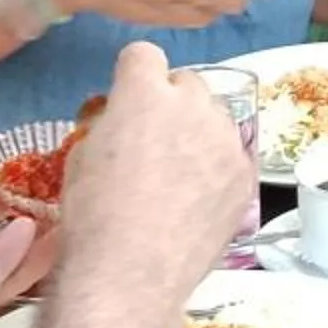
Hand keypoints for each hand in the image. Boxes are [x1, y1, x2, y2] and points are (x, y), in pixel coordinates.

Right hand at [58, 42, 256, 294]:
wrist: (131, 272)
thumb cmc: (93, 215)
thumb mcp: (82, 156)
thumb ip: (111, 123)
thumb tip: (124, 122)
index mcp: (143, 93)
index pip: (144, 55)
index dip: (134, 76)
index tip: (129, 98)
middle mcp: (192, 106)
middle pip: (187, 83)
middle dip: (172, 103)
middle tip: (155, 140)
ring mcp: (225, 140)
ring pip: (215, 118)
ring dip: (198, 133)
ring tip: (179, 175)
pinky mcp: (245, 174)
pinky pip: (232, 155)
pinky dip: (217, 168)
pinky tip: (197, 199)